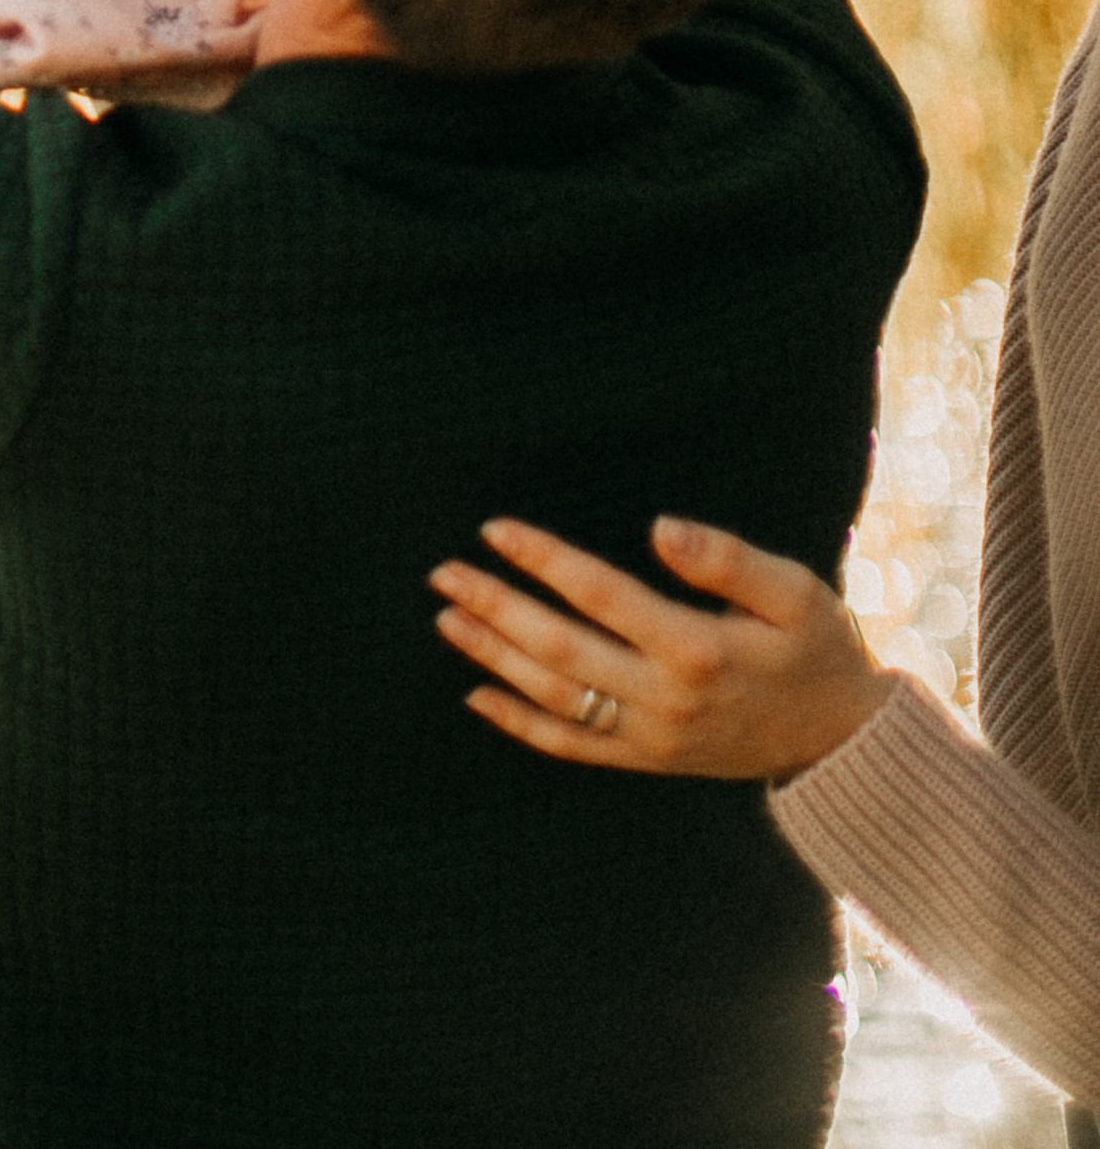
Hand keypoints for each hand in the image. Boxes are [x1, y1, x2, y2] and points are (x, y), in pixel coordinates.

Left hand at [428, 512, 896, 780]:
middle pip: (560, 650)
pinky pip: (571, 747)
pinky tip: (477, 696)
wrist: (844, 742)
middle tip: (443, 572)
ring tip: (447, 617)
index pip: (600, 596)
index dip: (543, 560)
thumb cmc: (818, 649)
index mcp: (696, 649)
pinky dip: (519, 724)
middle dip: (496, 607)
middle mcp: (664, 700)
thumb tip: (660, 528)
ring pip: (554, 699)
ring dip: (494, 657)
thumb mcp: (796, 591)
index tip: (494, 528)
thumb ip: (728, 559)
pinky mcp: (648, 761)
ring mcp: (652, 738)